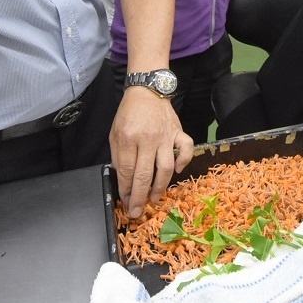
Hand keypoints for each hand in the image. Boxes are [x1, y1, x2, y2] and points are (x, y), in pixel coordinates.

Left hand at [110, 87, 192, 214]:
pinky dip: (184, 161)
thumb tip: (124, 179)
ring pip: (166, 167)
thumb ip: (118, 156)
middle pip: (144, 174)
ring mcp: (166, 136)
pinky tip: (177, 171)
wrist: (147, 91)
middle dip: (139, 197)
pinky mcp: (178, 132)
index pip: (126, 171)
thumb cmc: (129, 113)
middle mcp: (148, 138)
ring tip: (155, 197)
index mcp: (128, 138)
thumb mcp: (115, 133)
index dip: (125, 190)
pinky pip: (187, 149)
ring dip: (160, 186)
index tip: (125, 200)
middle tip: (136, 211)